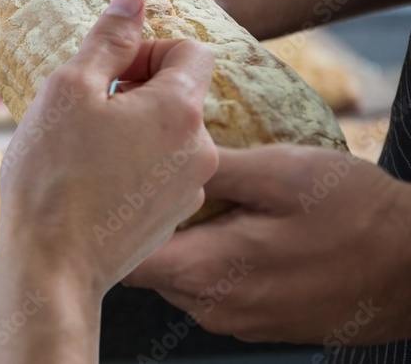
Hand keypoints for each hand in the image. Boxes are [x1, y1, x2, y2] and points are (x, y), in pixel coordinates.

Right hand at [0, 0, 217, 362]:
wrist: (51, 265)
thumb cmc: (52, 175)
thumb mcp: (68, 89)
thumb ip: (108, 39)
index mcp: (179, 109)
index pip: (191, 49)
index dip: (147, 50)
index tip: (108, 73)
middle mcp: (200, 148)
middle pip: (180, 94)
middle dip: (137, 91)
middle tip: (87, 111)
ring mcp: (189, 188)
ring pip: (169, 135)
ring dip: (134, 130)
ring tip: (85, 150)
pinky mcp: (172, 217)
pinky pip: (161, 172)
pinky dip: (135, 166)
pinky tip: (93, 182)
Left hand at [124, 145, 410, 344]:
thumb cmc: (355, 217)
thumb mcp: (281, 172)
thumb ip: (211, 168)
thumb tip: (161, 150)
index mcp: (204, 271)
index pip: (124, 256)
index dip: (116, 218)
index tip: (116, 183)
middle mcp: (209, 306)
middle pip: (148, 264)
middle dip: (150, 224)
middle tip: (163, 178)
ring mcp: (232, 320)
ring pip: (178, 276)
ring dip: (183, 240)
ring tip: (205, 200)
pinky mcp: (253, 322)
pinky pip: (210, 288)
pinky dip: (211, 257)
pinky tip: (238, 227)